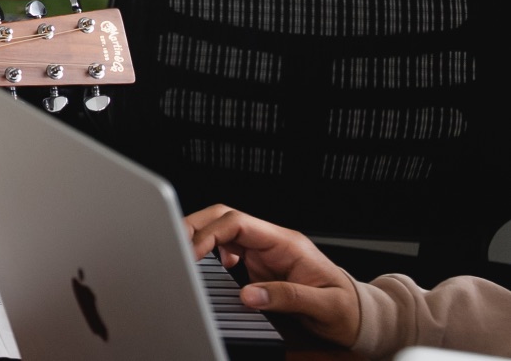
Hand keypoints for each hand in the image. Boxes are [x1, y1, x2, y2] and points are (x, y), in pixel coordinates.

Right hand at [183, 204, 359, 345]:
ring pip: (222, 230)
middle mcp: (272, 242)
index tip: (192, 253)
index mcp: (286, 243)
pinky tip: (208, 266)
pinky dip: (209, 252)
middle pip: (224, 218)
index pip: (237, 224)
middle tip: (174, 244)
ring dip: (199, 237)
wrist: (358, 315)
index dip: (209, 234)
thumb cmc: (346, 309)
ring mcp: (264, 251)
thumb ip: (285, 297)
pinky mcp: (259, 263)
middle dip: (195, 226)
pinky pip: (227, 247)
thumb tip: (247, 294)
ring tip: (183, 253)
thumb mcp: (324, 306)